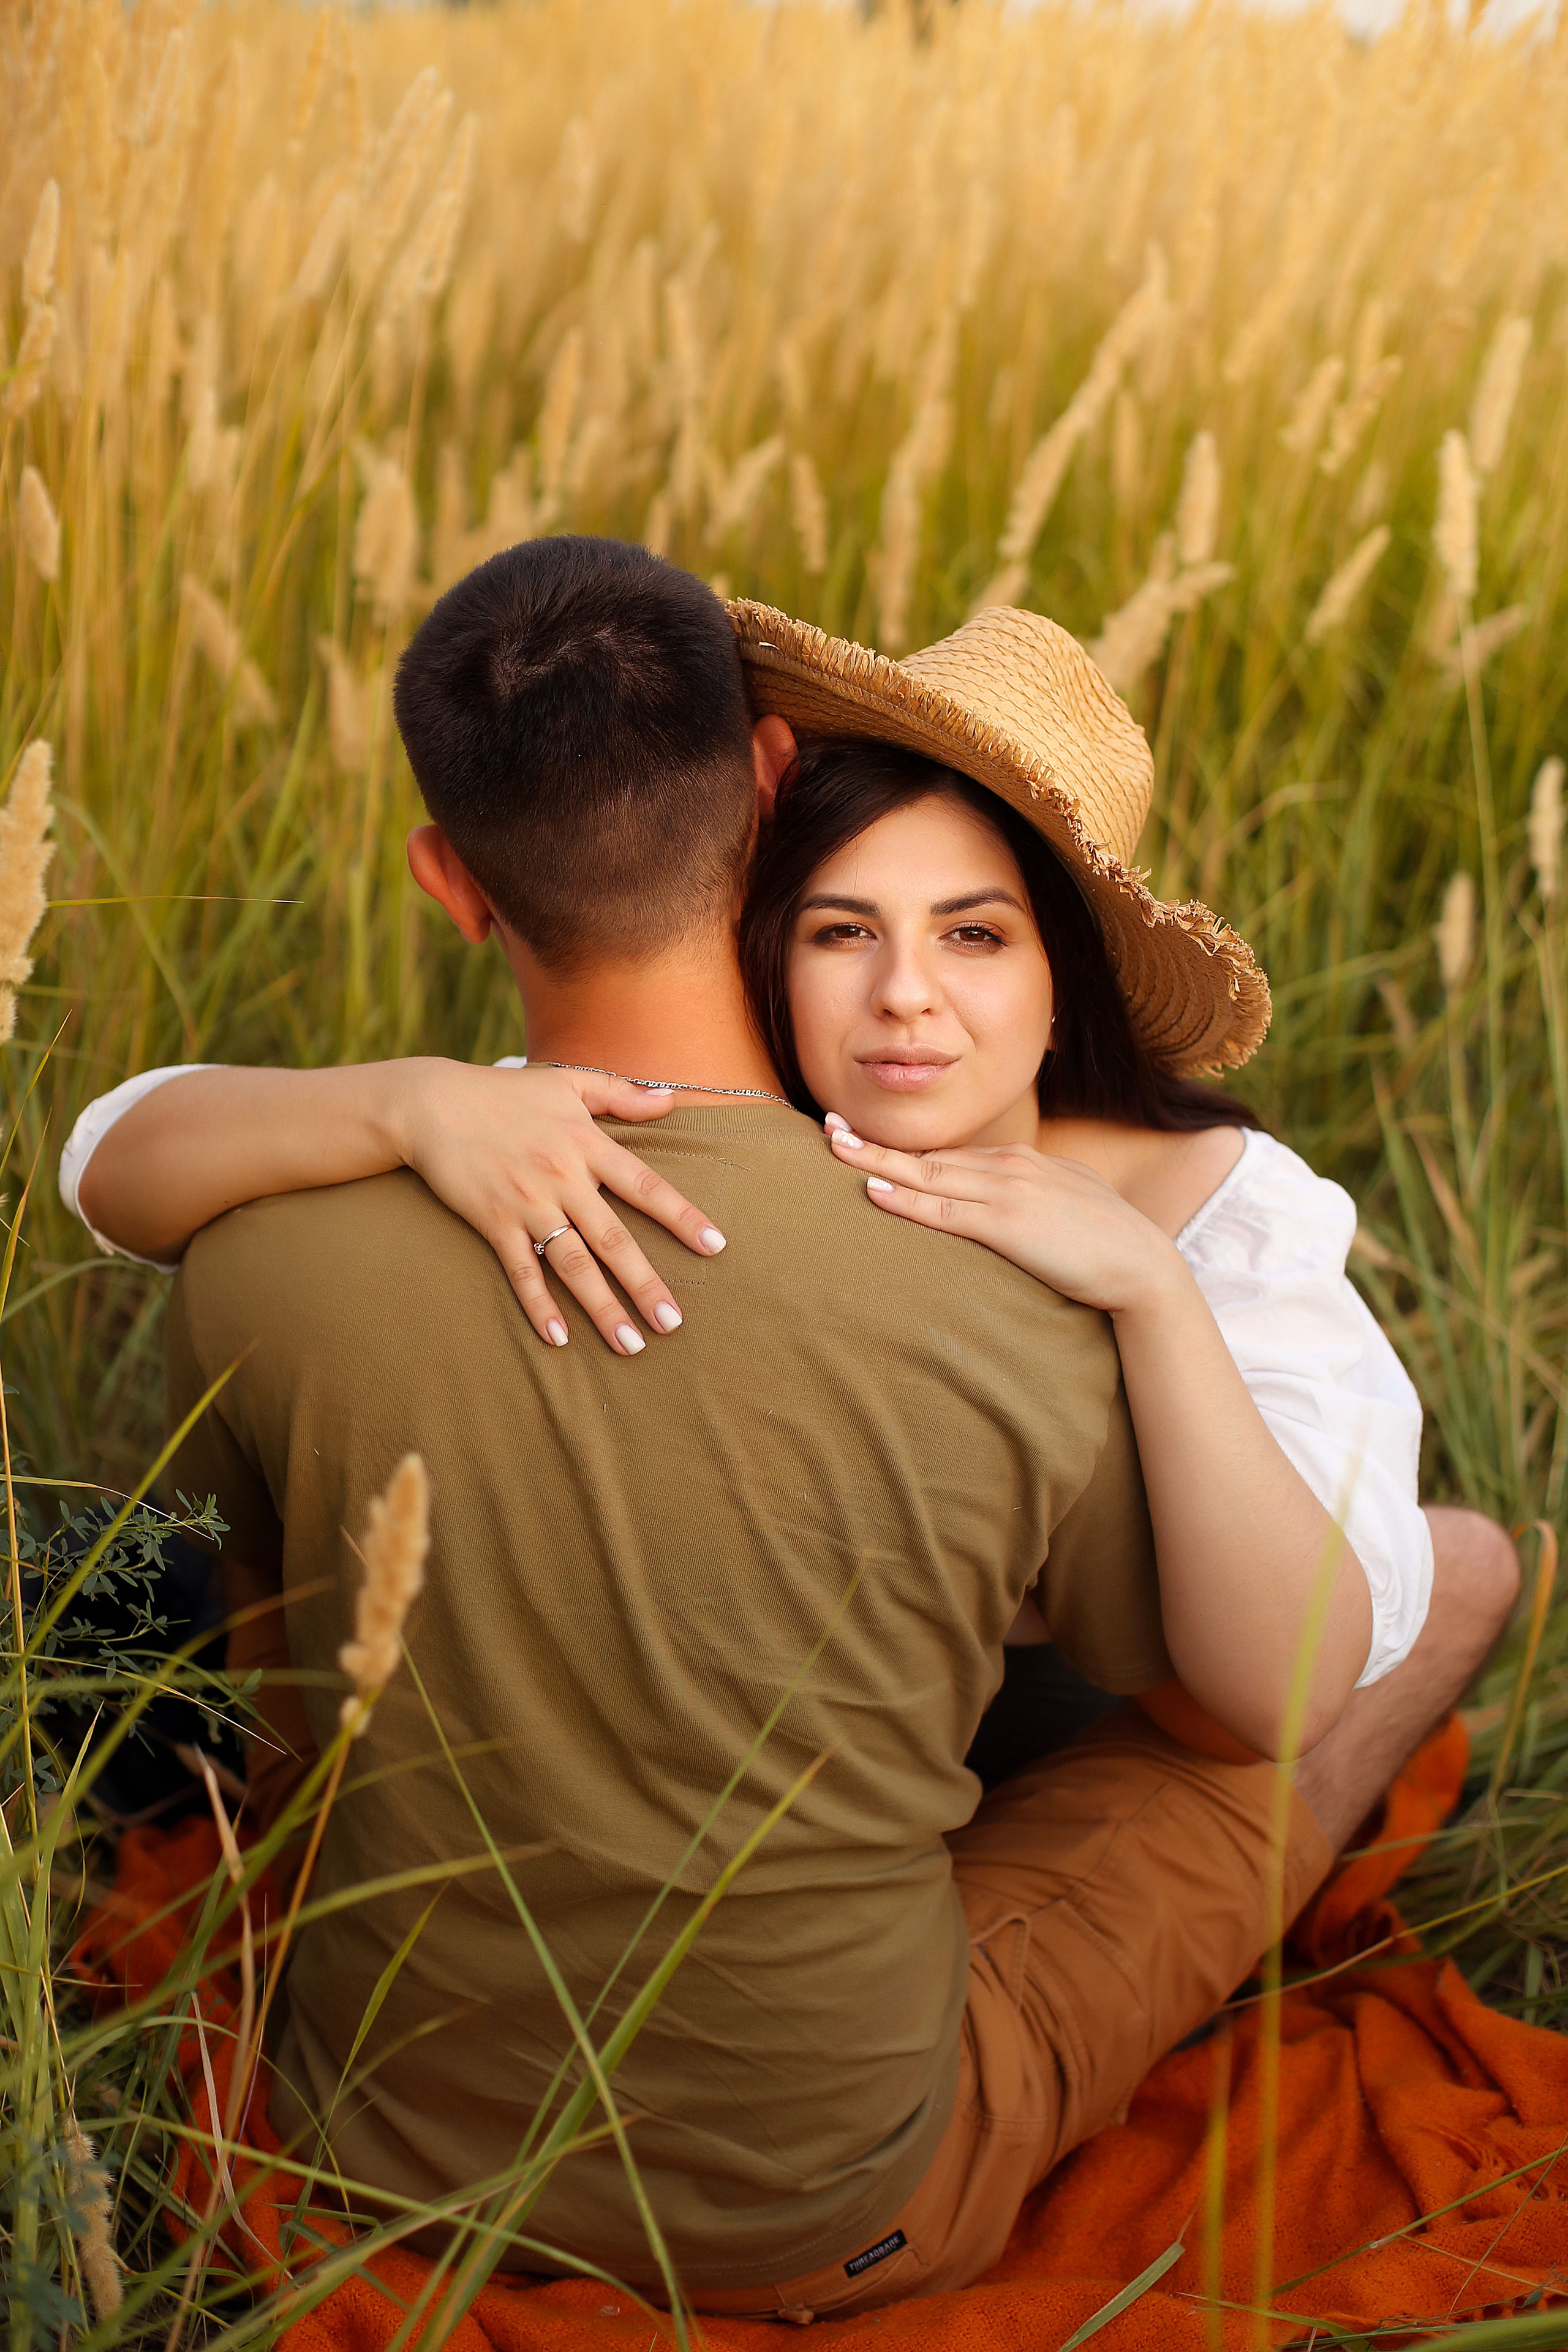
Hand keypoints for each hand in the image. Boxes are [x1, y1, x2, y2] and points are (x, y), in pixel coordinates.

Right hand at [391, 1062, 725, 1353]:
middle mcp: (562, 1177)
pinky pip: (521, 1271)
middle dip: (644, 1283)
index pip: (645, 1185)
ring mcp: (526, 1203)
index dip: (681, 1216)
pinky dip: (539, 1305)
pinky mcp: (493, 1222)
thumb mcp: (568, 1082)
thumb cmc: (505, 1092)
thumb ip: (621, 1094)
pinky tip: (558, 1338)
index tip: (715, 1246)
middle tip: (672, 1323)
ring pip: (572, 1263)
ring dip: (600, 1307)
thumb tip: (671, 1100)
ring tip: (629, 1344)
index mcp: (587, 1144)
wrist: (433, 1103)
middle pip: (612, 1238)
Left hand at [825, 1114, 1182, 1316]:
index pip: (951, 1157)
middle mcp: (1010, 1168)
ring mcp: (1008, 1193)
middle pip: (930, 1156)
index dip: (905, 1150)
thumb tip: (1006, 1206)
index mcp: (1023, 1163)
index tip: (866, 1139)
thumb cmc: (1107, 1243)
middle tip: (830, 1129)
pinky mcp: (1008, 1224)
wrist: (1143, 1266)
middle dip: (877, 1143)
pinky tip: (874, 1192)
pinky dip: (906, 1200)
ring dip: (878, 1161)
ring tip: (837, 1149)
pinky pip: (945, 1210)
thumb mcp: (1066, 1203)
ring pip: (928, 1175)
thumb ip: (1031, 1197)